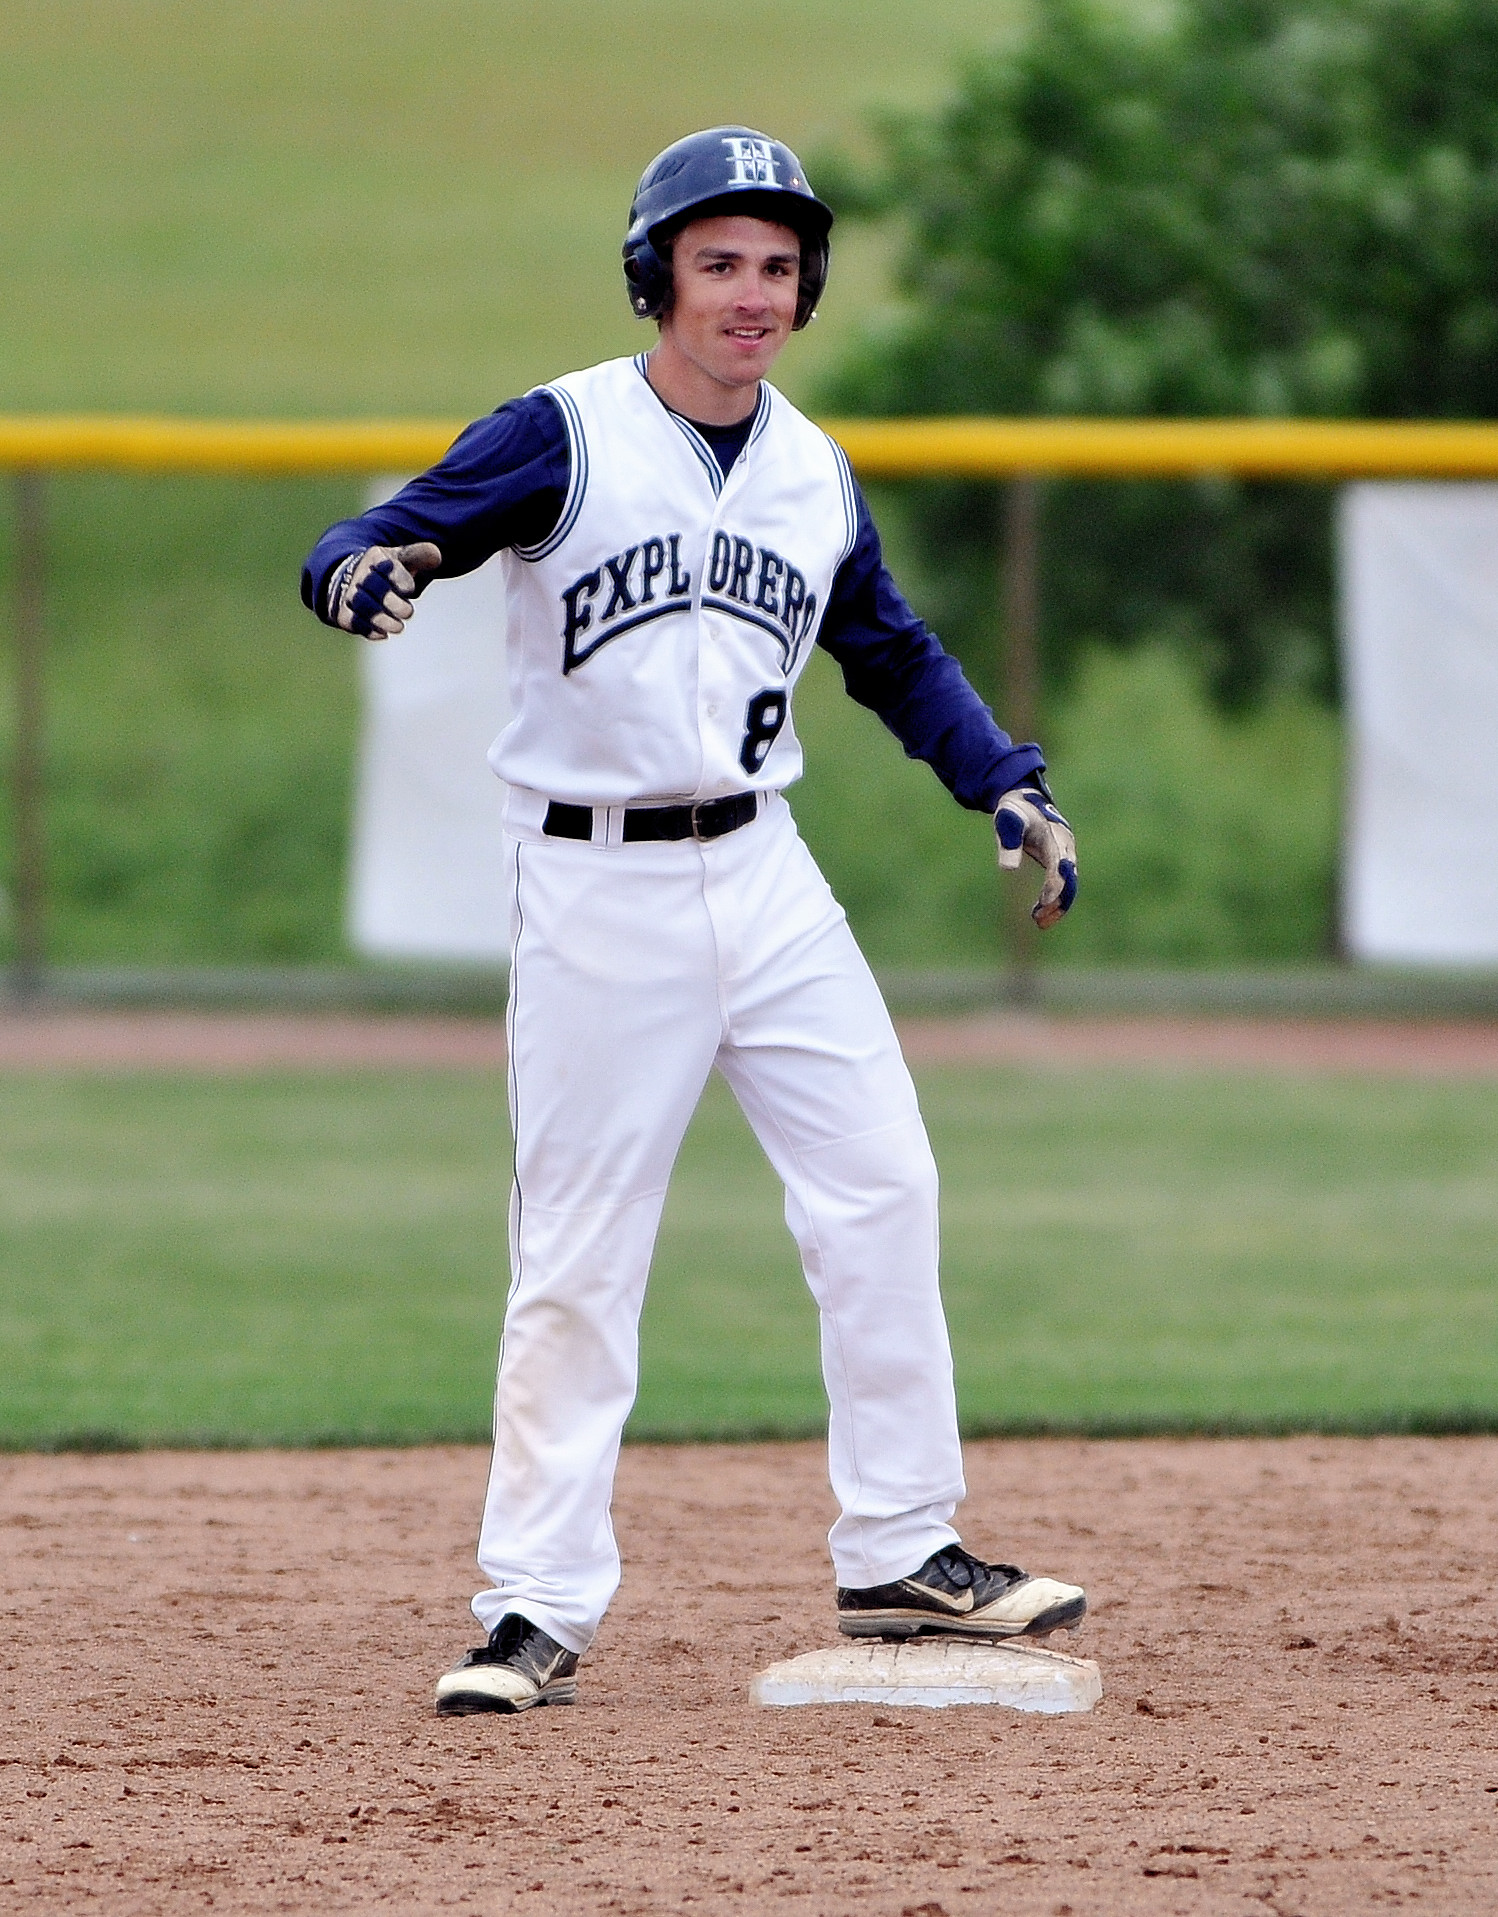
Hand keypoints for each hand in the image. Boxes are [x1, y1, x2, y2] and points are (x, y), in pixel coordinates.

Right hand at [328, 542, 441, 638]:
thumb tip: (437, 556)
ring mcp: (349, 594)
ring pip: (362, 606)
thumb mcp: (402, 558)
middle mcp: (359, 574)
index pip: (388, 567)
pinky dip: (367, 629)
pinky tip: (383, 634)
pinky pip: (352, 621)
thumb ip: (420, 555)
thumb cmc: (385, 571)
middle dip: (393, 603)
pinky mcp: (343, 613)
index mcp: (375, 557)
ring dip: (382, 619)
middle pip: (374, 587)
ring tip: (399, 627)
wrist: (351, 579)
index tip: (409, 588)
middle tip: (408, 612)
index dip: (400, 579)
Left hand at [995, 778, 1077, 928]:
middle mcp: (1065, 846)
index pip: (1059, 864)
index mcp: (1054, 836)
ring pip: (1069, 884)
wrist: (1026, 801)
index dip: (1054, 884)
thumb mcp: (1007, 822)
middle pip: (1070, 878)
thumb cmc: (1015, 811)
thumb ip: (1008, 842)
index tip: (1043, 902)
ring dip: (1057, 905)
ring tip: (1039, 923)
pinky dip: (1055, 900)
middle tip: (1040, 921)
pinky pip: (1064, 883)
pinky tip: (1041, 915)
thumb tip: (1008, 869)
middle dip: (1058, 901)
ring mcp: (1065, 854)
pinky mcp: (1061, 861)